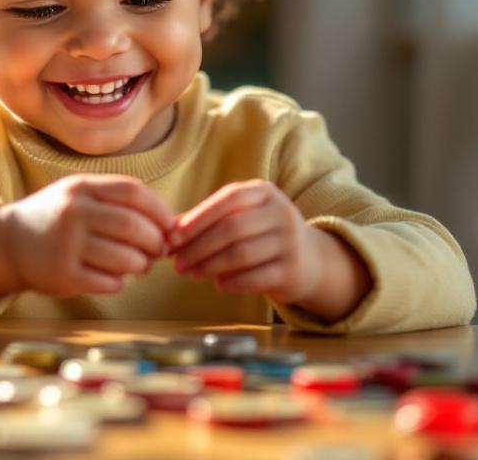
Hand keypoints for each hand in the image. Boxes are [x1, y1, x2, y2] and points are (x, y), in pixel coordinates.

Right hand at [0, 174, 173, 297]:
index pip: (133, 192)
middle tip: (159, 250)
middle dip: (155, 241)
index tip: (171, 226)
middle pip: (132, 226)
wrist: (9, 242)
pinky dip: (119, 283)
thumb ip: (120, 203)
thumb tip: (174, 222)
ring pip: (123, 258)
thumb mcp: (82, 197)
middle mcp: (73, 213)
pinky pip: (106, 282)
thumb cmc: (58, 218)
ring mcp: (66, 244)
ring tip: (140, 265)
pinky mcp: (61, 274)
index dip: (160, 210)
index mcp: (82, 188)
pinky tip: (116, 278)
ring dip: (141, 265)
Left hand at [168, 180, 321, 303]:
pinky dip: (232, 282)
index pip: (229, 199)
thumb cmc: (262, 235)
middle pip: (232, 229)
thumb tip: (168, 233)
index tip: (174, 237)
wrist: (309, 260)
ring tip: (192, 274)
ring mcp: (290, 242)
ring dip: (210, 266)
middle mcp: (281, 213)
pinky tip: (218, 284)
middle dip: (199, 247)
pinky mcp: (292, 271)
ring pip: (241, 254)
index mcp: (265, 192)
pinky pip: (255, 278)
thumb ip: (207, 220)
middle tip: (177, 264)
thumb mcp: (242, 217)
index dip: (199, 218)